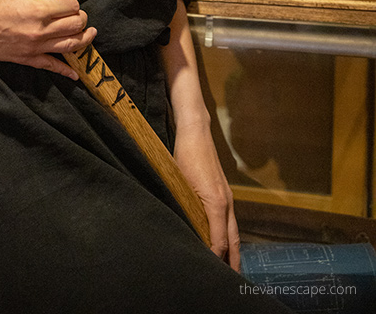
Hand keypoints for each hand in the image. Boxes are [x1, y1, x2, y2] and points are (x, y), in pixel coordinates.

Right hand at [0, 0, 96, 79]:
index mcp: (36, 9)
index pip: (70, 6)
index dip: (72, 2)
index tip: (70, 2)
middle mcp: (38, 30)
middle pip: (74, 25)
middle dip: (81, 18)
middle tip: (80, 15)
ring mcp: (34, 47)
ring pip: (70, 45)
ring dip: (84, 39)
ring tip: (90, 33)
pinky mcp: (26, 59)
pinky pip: (51, 66)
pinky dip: (66, 71)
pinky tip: (76, 73)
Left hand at [172, 119, 240, 269]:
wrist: (195, 133)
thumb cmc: (185, 156)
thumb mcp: (181, 184)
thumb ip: (187, 209)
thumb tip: (187, 231)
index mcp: (216, 203)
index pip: (220, 241)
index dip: (216, 258)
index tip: (212, 273)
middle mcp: (226, 202)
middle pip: (234, 240)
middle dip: (233, 261)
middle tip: (231, 281)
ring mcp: (227, 197)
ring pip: (234, 231)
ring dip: (234, 250)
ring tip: (230, 267)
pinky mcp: (223, 192)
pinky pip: (230, 220)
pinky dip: (230, 235)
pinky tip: (224, 241)